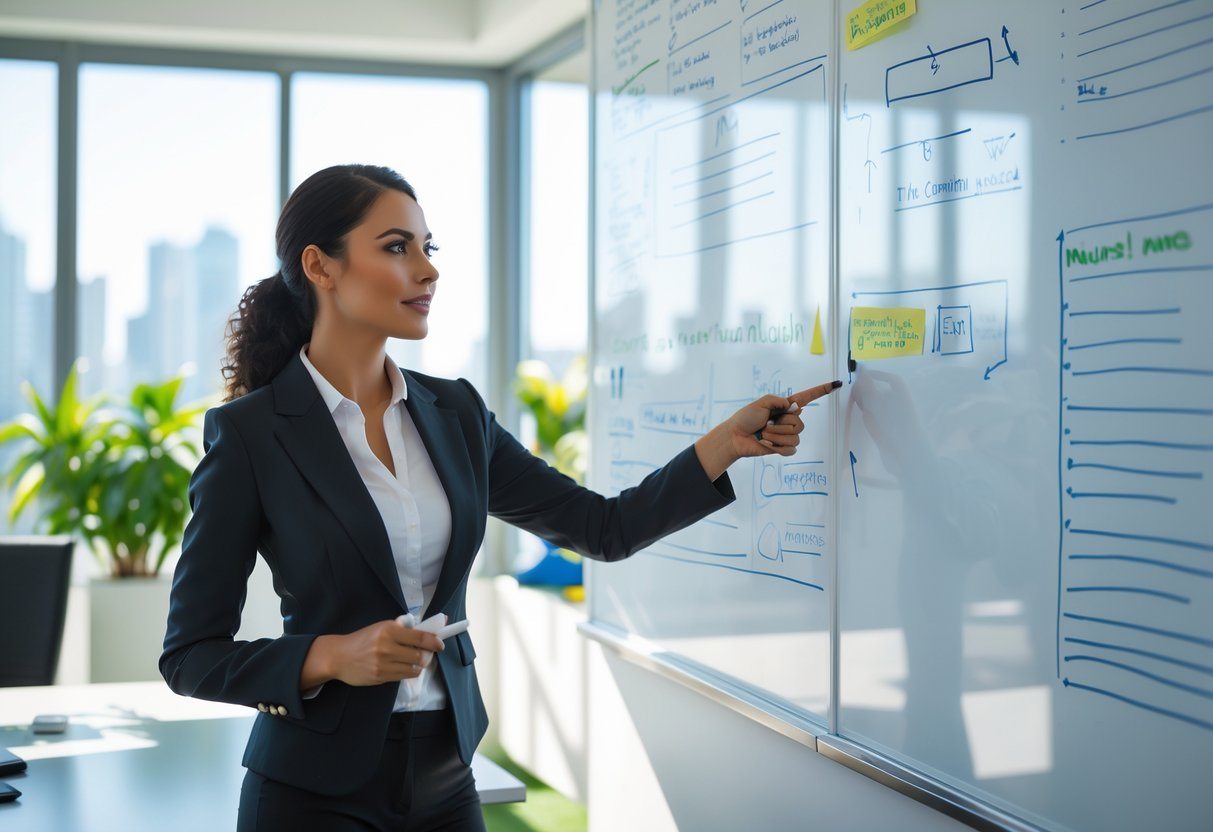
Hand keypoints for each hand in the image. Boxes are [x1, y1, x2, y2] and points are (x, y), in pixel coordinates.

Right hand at [327, 618, 445, 686]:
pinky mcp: (380, 677)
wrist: (339, 656)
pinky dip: (407, 672)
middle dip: (426, 656)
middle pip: (419, 656)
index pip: (419, 637)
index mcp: (388, 630)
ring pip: (413, 669)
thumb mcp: (381, 627)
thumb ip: (402, 629)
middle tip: (425, 654)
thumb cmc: (362, 639)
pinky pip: (403, 677)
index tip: (440, 644)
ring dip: (417, 666)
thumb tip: (427, 630)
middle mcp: (386, 647)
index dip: (433, 641)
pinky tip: (401, 667)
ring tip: (412, 661)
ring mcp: (383, 664)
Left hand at [695, 380, 841, 479]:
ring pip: (794, 437)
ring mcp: (787, 435)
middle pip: (799, 423)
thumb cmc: (746, 417)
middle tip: (765, 424)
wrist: (735, 436)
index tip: (837, 384)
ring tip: (763, 433)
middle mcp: (790, 419)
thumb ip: (779, 401)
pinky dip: (776, 447)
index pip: (808, 397)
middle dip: (779, 425)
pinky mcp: (784, 448)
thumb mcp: (761, 402)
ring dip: (776, 436)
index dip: (822, 390)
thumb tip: (795, 408)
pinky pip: (791, 449)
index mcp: (786, 406)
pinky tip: (766, 444)